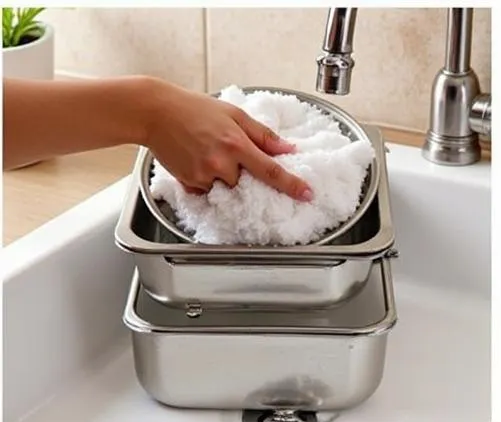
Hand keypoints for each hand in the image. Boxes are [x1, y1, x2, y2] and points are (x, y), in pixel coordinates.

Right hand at [141, 79, 312, 199]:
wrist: (153, 111)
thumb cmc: (193, 108)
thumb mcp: (233, 113)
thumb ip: (263, 135)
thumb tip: (289, 149)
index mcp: (236, 143)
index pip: (271, 170)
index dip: (291, 185)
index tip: (307, 195)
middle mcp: (222, 162)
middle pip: (247, 183)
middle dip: (241, 173)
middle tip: (222, 150)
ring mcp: (204, 174)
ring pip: (226, 188)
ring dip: (223, 176)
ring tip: (206, 152)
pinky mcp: (190, 182)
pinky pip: (207, 190)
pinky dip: (205, 179)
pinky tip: (194, 159)